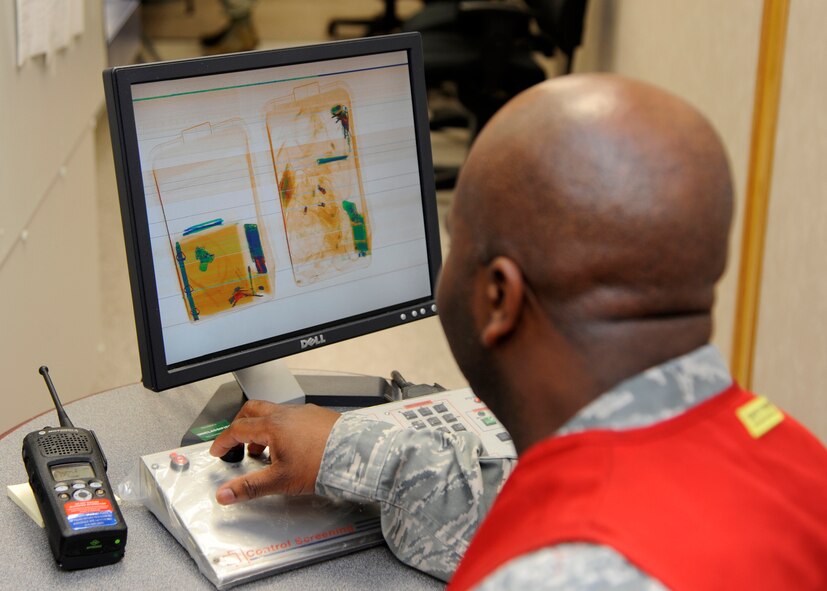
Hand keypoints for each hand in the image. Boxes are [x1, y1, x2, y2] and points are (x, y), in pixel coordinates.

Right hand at [209, 400, 340, 504]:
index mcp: (273, 425)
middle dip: (240, 425)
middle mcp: (287, 413)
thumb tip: (225, 493)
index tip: (218, 449)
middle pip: (253, 411)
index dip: (224, 440)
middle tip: (236, 442)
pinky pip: (293, 417)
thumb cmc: (322, 463)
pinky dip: (282, 428)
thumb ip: (249, 487)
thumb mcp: (280, 480)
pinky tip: (291, 446)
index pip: (238, 429)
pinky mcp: (319, 416)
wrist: (356, 455)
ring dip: (263, 428)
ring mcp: (304, 412)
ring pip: (274, 413)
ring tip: (265, 450)